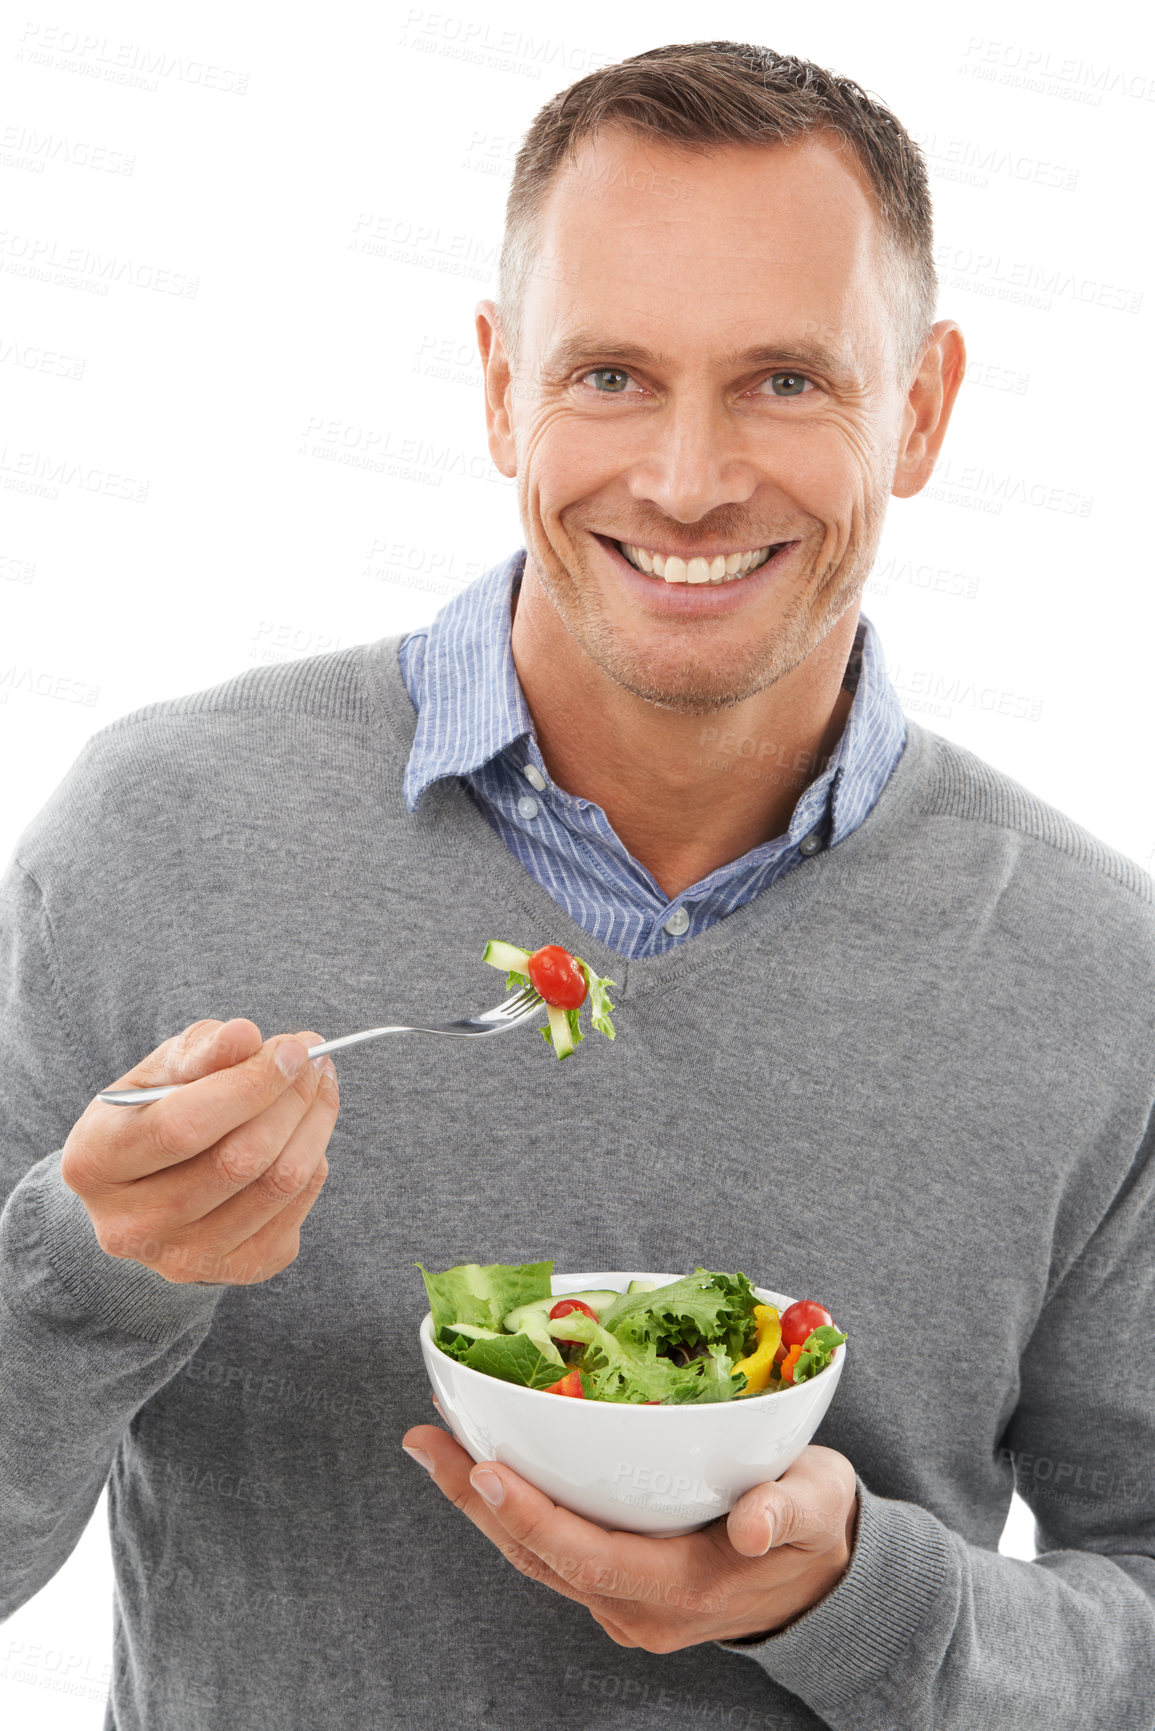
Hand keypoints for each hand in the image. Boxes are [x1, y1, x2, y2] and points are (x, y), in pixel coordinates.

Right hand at [62, 1017, 338, 1285]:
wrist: (147, 1193)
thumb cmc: (154, 1115)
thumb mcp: (159, 1073)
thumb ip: (200, 1051)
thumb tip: (245, 1036)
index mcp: (95, 1164)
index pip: (183, 1125)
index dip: (249, 1084)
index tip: (293, 1048)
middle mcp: (130, 1226)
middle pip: (238, 1161)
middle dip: (291, 1099)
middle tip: (314, 1059)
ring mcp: (183, 1258)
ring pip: (278, 1185)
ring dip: (314, 1124)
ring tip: (318, 1084)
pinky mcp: (234, 1270)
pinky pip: (296, 1210)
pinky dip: (314, 1161)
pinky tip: (306, 1131)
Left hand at [401, 1422, 858, 1650]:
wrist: (827, 1585)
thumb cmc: (818, 1530)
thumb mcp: (817, 1508)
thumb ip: (785, 1512)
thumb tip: (752, 1524)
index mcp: (683, 1589)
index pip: (588, 1557)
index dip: (532, 1515)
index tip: (485, 1469)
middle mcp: (639, 1608)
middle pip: (539, 1556)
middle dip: (476, 1499)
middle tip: (426, 1438)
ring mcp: (623, 1602)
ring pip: (535, 1555)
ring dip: (481, 1502)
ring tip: (436, 1442)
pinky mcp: (617, 1584)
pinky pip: (551, 1550)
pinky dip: (513, 1507)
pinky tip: (485, 1464)